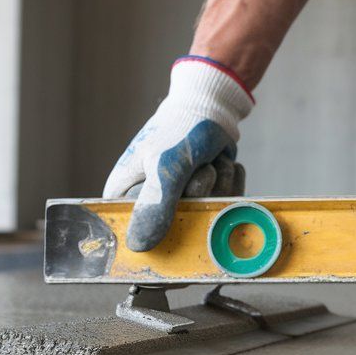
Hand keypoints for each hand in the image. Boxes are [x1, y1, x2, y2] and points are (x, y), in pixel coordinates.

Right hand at [104, 56, 252, 250]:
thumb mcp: (166, 165)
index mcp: (125, 199)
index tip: (178, 220)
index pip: (134, 240)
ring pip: (208, 216)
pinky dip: (230, 182)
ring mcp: (181, 205)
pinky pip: (227, 206)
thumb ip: (154, 205)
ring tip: (209, 159)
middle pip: (181, 229)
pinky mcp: (207, 200)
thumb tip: (138, 248)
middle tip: (196, 167)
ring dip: (218, 183)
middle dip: (198, 194)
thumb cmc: (180, 129)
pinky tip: (221, 162)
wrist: (211, 106)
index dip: (159, 239)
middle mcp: (150, 206)